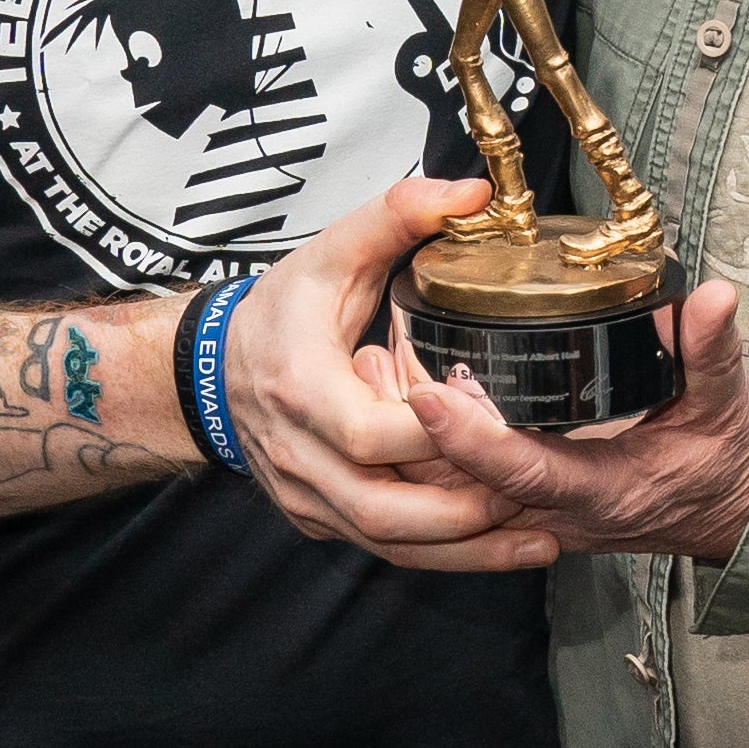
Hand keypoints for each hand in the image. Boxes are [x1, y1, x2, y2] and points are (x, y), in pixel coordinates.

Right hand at [222, 178, 569, 571]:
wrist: (211, 370)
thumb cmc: (277, 313)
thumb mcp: (332, 254)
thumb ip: (397, 214)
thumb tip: (469, 193)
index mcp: (302, 391)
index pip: (373, 434)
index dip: (437, 435)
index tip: (497, 421)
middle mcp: (300, 457)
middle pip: (386, 511)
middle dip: (465, 515)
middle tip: (535, 499)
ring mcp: (308, 497)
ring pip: (389, 544)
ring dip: (466, 550)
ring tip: (537, 541)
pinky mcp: (320, 519)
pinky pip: (384, 549)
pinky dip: (443, 554)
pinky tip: (497, 547)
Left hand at [400, 280, 748, 563]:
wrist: (730, 513)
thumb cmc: (725, 464)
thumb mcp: (728, 406)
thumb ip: (713, 351)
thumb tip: (713, 298)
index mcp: (603, 491)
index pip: (524, 472)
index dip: (474, 440)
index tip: (432, 396)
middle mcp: (559, 514)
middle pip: (465, 487)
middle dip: (414, 434)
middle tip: (376, 361)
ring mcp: (538, 517)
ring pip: (452, 492)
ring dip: (410, 440)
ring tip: (376, 363)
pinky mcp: (527, 506)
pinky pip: (462, 487)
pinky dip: (428, 446)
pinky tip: (402, 392)